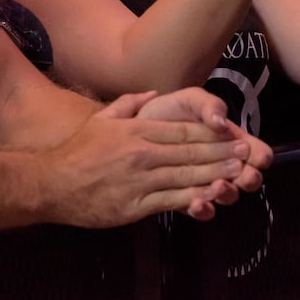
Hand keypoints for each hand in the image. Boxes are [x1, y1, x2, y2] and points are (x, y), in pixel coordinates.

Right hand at [41, 92, 256, 226]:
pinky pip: (171, 202)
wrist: (53, 183)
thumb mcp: (102, 119)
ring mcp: (139, 180)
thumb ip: (129, 104)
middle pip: (189, 153)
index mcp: (136, 131)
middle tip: (247, 154)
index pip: (181, 132)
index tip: (233, 134)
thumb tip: (153, 93)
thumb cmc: (78, 151)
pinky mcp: (136, 205)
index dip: (211, 134)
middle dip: (221, 154)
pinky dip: (194, 200)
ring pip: (185, 177)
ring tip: (239, 174)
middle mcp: (141, 153)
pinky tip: (212, 197)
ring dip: (215, 175)